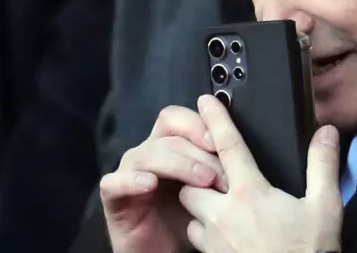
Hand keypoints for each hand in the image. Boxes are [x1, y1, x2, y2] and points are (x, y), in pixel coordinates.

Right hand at [101, 106, 229, 252]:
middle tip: (220, 176)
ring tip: (202, 183)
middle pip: (168, 135)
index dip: (198, 125)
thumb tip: (243, 152)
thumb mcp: (209, 190)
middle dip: (198, 153)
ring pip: (147, 154)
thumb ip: (219, 166)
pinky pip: (115, 181)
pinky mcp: (113, 195)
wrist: (163, 250)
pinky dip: (132, 180)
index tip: (221, 143)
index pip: (178, 118)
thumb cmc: (186, 217)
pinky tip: (150, 184)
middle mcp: (147, 152)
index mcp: (169, 145)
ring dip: (178, 165)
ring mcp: (128, 171)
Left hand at [179, 95, 342, 252]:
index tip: (204, 100)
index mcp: (250, 192)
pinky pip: (195, 237)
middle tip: (217, 173)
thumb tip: (326, 131)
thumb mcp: (325, 208)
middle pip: (193, 179)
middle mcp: (223, 212)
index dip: (216, 119)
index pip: (228, 146)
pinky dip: (203, 230)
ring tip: (219, 204)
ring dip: (199, 203)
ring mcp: (213, 238)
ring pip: (190, 210)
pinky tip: (221, 232)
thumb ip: (322, 165)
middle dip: (199, 172)